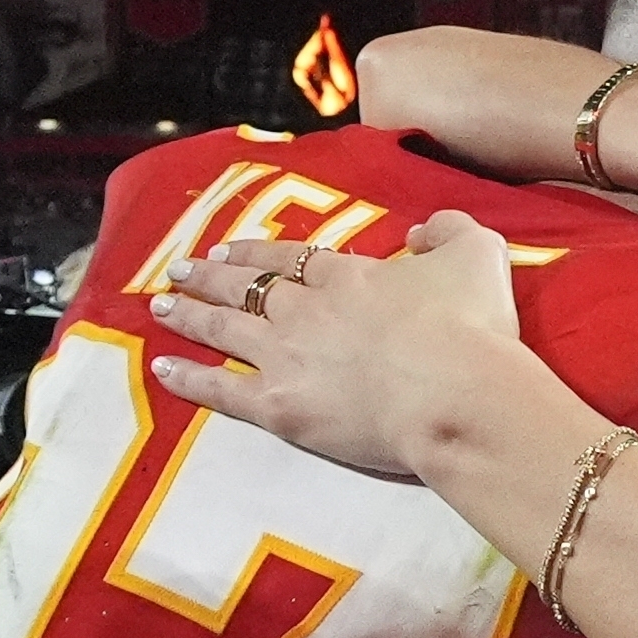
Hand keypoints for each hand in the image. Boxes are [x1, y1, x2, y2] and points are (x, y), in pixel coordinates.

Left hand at [145, 212, 522, 477]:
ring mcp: (286, 357)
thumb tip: (421, 232)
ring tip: (160, 305)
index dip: (257, 252)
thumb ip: (447, 230)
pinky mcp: (280, 407)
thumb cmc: (470, 325)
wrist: (454, 389)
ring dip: (189, 315)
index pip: (290, 258)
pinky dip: (189, 378)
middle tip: (179, 269)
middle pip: (246, 288)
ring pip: (224, 329)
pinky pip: (221, 391)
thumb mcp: (477, 253)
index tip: (229, 249)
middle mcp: (306, 310)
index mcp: (348, 277)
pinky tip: (161, 368)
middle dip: (210, 277)